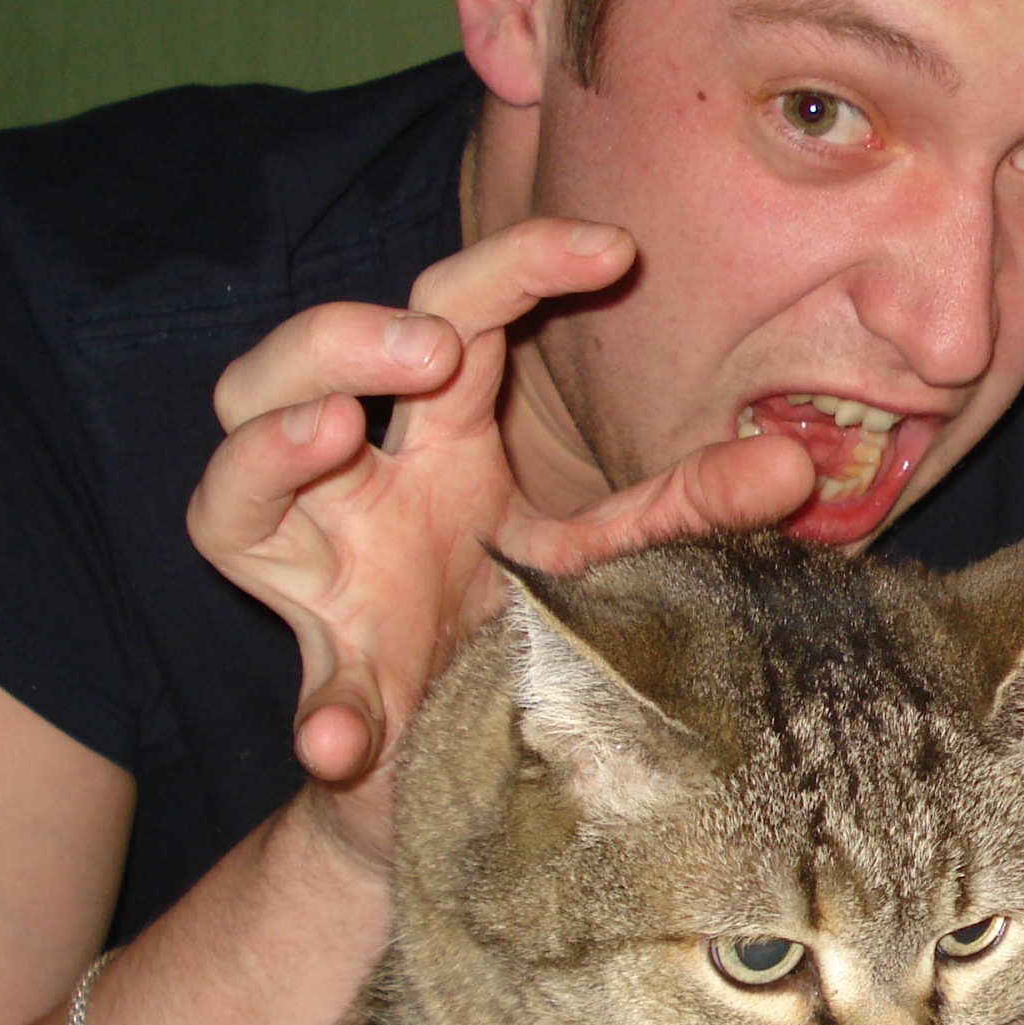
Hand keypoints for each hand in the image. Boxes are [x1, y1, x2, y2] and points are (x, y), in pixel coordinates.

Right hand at [187, 218, 815, 860]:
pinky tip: (345, 732)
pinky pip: (311, 690)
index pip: (453, 312)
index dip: (518, 264)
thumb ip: (687, 508)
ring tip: (327, 433)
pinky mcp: (332, 688)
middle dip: (341, 335)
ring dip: (266, 451)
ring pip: (229, 492)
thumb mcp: (606, 559)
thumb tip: (794, 463)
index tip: (614, 248)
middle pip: (290, 366)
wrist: (469, 776)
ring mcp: (325, 584)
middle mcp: (359, 492)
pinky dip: (326, 708)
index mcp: (438, 443)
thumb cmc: (524, 635)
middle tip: (432, 348)